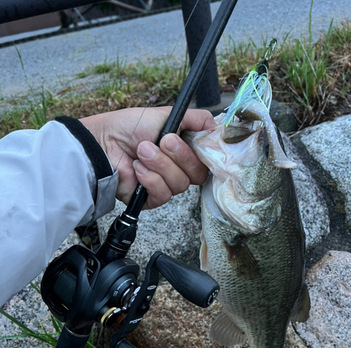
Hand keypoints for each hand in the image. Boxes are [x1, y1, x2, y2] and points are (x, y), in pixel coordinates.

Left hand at [79, 107, 214, 208]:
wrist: (103, 143)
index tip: (199, 141)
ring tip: (141, 152)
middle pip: (198, 174)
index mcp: (184, 150)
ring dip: (160, 164)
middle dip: (181, 156)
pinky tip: (137, 169)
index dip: (206, 153)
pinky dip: (150, 179)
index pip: (208, 159)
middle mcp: (178, 169)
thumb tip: (217, 124)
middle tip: (163, 141)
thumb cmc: (129, 127)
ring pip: (180, 184)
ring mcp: (165, 184)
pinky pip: (163, 194)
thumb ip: (195, 118)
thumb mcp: (166, 114)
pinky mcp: (152, 199)